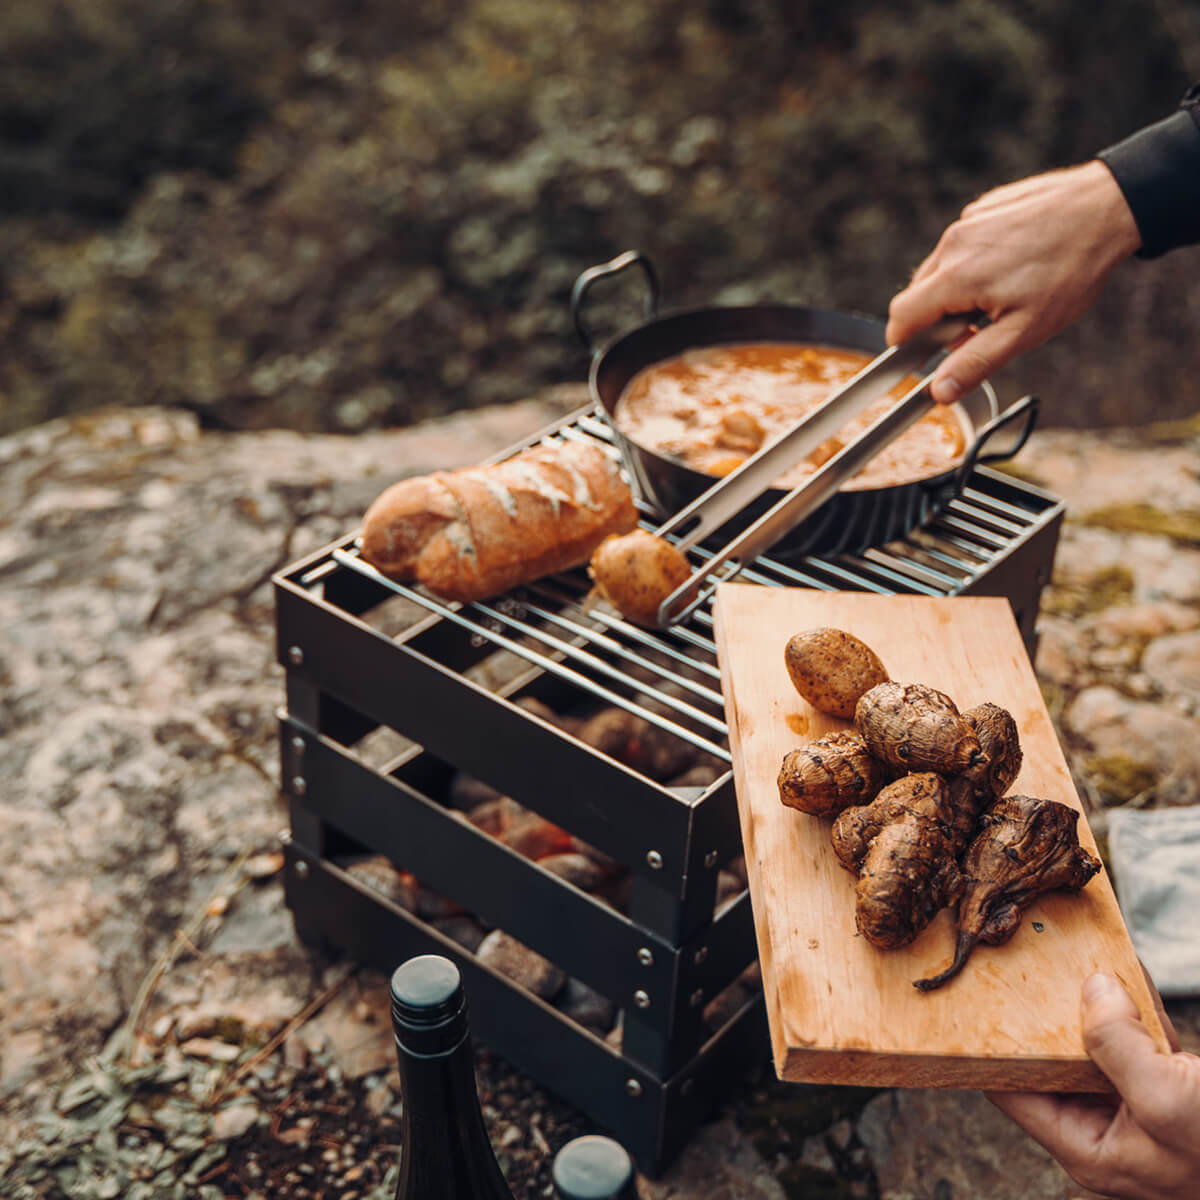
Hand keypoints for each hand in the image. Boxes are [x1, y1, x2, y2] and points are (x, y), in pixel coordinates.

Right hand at [886, 161, 1141, 403]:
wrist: (1107, 208)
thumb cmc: (1071, 270)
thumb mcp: (1025, 331)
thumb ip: (975, 362)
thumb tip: (939, 392)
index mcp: (955, 277)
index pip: (900, 317)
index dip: (905, 342)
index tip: (923, 353)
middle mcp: (952, 244)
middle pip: (917, 294)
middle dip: (936, 319)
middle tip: (978, 329)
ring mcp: (966, 222)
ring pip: (939, 269)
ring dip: (955, 290)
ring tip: (1000, 296)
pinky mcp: (982, 208)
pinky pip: (961, 245)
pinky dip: (973, 262)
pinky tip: (1011, 266)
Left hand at [985, 972, 1199, 1198]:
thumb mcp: (1167, 1101)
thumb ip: (1117, 1045)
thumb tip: (1092, 990)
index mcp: (1087, 1148)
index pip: (1011, 1091)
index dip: (989, 1046)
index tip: (973, 997)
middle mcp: (1104, 1131)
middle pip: (1048, 1061)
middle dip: (1038, 1014)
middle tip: (1016, 961)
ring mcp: (1137, 1108)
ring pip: (1091, 1044)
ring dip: (1085, 1004)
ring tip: (1060, 956)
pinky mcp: (1169, 1087)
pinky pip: (1135, 1039)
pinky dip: (1130, 1006)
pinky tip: (1124, 972)